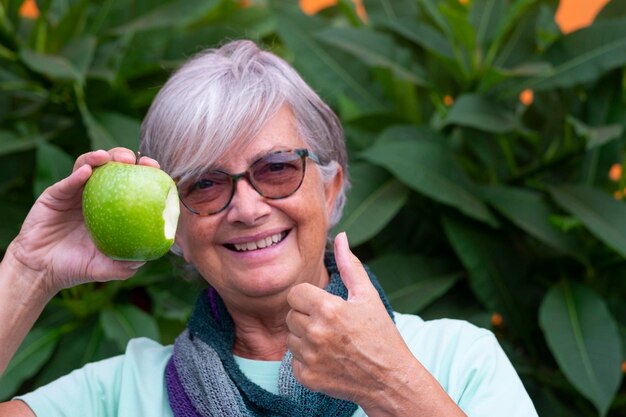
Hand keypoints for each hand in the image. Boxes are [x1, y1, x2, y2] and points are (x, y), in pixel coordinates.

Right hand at [8, 148, 159, 295]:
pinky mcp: (54, 195)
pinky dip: (77, 175)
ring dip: (99, 157)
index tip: (155, 168)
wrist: (40, 271)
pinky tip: (86, 171)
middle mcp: (95, 195)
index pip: (131, 182)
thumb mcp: (105, 268)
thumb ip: (125, 265)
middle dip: (123, 156)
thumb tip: (148, 258)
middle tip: (132, 160)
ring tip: (108, 157)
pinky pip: (67, 182)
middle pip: (111, 166)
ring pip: (88, 165)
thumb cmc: (75, 268)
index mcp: (112, 207)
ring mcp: (74, 193)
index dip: (144, 172)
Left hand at [286, 232, 417, 411]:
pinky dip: (306, 360)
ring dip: (305, 339)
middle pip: (291, 315)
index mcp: (328, 308)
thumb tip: (341, 237)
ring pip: (291, 338)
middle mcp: (315, 333)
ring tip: (330, 343)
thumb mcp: (368, 296)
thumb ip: (350, 265)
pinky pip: (294, 361)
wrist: (390, 380)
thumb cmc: (381, 335)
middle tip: (331, 325)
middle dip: (307, 317)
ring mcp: (310, 357)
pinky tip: (328, 359)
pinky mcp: (307, 377)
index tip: (323, 305)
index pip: (295, 294)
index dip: (308, 298)